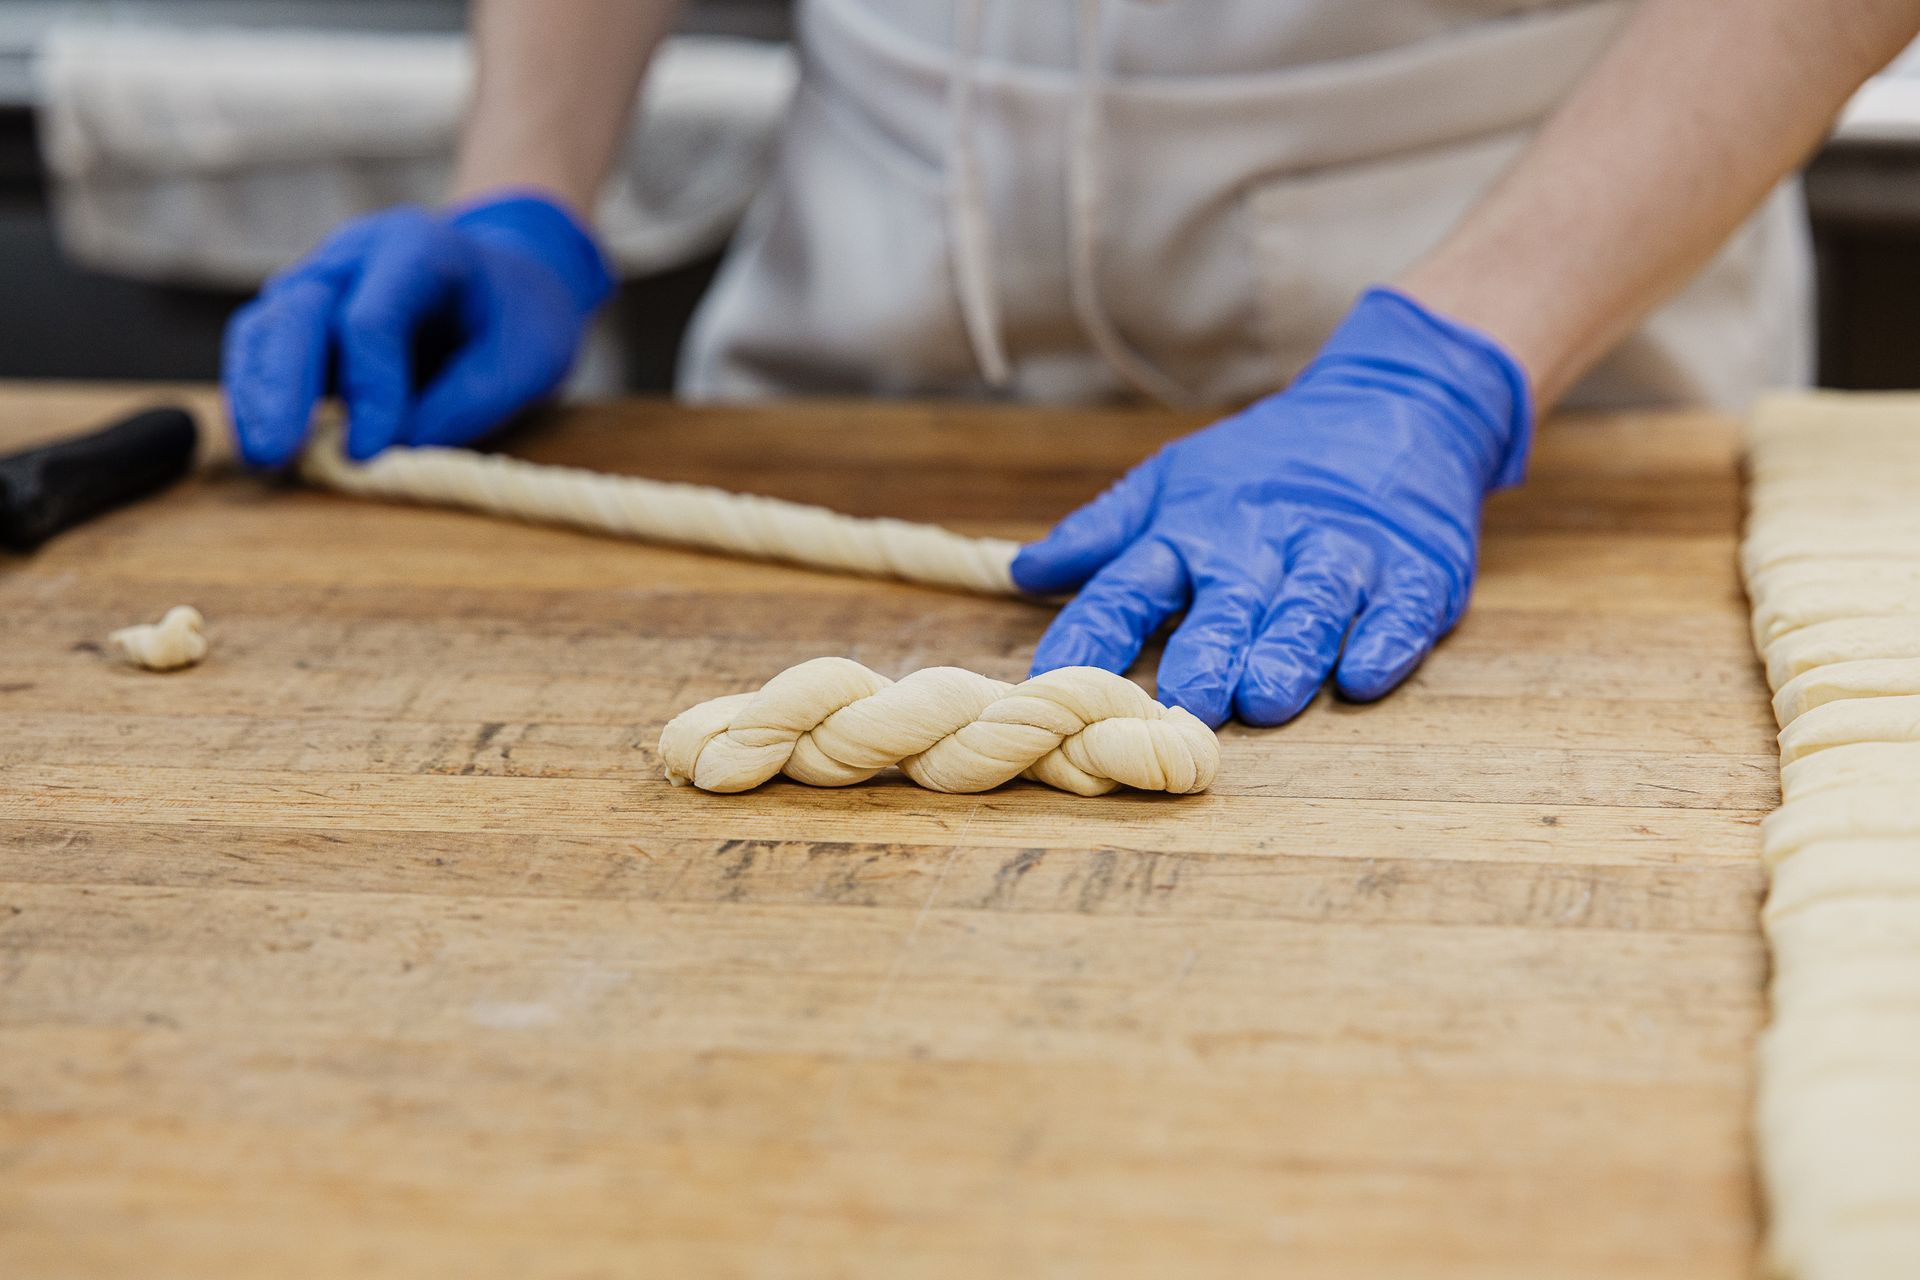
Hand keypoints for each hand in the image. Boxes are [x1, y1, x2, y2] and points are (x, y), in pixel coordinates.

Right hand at [222, 192, 613, 466]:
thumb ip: (464, 404)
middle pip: (298, 310)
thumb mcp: (525, 362)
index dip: (366, 389)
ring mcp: (323, 280)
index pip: (371, 319)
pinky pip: (265, 348)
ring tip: (260, 458)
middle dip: (282, 386)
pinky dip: (258, 394)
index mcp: (418, 248)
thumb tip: (389, 452)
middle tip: (275, 453)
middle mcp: (356, 255)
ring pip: (266, 326)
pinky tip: (262, 442)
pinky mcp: (306, 314)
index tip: (366, 452)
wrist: (510, 282)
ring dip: (257, 393)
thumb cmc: (520, 319)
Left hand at [1011, 287, 1530, 727]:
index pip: (1128, 584)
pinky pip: (1400, 613)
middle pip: (1228, 606)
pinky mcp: (1416, 574)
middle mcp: (1262, 546)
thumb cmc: (1267, 463)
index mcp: (1192, 530)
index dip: (1091, 631)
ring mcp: (1342, 558)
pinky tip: (1364, 673)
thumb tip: (1023, 573)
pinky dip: (1384, 641)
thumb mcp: (1176, 481)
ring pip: (1311, 610)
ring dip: (1288, 652)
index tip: (1050, 681)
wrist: (1395, 401)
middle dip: (1206, 653)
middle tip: (1184, 701)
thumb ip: (1104, 533)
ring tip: (1264, 697)